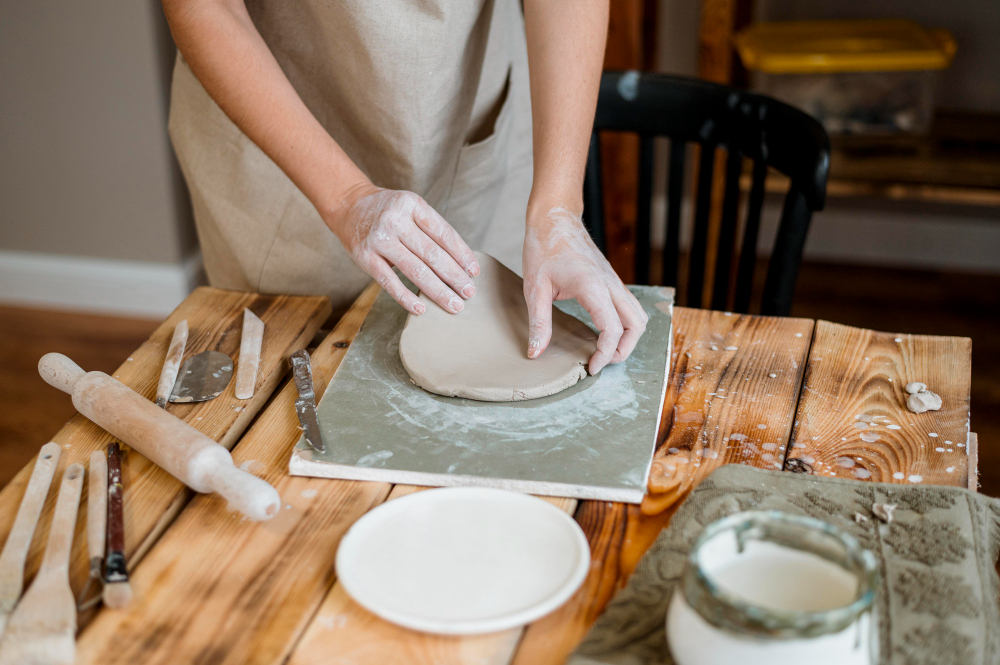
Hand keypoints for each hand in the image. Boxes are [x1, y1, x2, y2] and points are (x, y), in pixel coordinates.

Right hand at [326, 183, 480, 314]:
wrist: (349, 206)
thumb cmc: (389, 211)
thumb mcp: (411, 209)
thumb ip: (431, 230)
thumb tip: (462, 264)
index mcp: (412, 205)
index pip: (444, 233)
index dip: (462, 255)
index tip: (475, 272)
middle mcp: (396, 220)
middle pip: (432, 254)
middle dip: (454, 276)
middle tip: (469, 293)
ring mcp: (379, 239)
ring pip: (415, 270)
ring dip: (438, 290)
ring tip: (454, 305)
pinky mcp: (365, 257)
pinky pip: (389, 282)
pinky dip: (406, 297)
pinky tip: (422, 309)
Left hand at [523, 205, 647, 374]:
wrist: (555, 218)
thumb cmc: (543, 248)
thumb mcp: (534, 288)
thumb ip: (538, 323)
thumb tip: (535, 353)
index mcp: (593, 286)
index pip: (612, 329)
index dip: (605, 354)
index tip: (590, 367)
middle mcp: (611, 284)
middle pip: (637, 325)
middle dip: (624, 349)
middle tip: (601, 362)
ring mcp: (614, 281)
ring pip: (639, 316)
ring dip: (629, 337)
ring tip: (605, 350)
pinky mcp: (612, 280)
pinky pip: (629, 307)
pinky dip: (625, 324)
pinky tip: (603, 331)